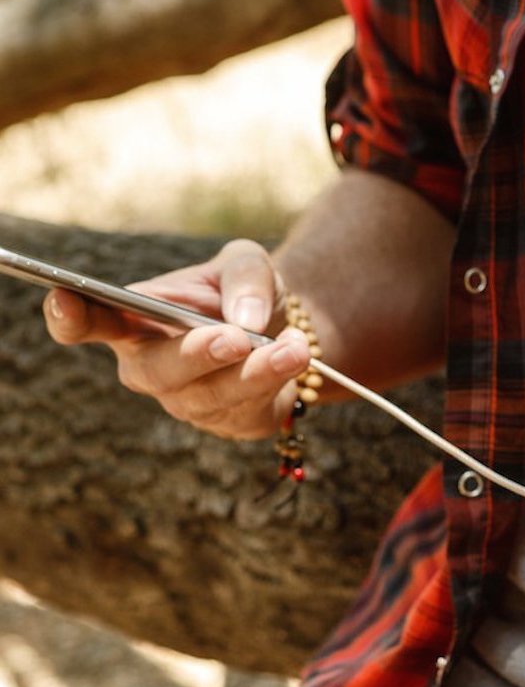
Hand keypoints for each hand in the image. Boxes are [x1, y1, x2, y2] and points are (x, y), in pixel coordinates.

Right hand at [43, 238, 310, 438]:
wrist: (288, 329)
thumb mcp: (247, 264)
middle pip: (157, 371)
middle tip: (234, 338)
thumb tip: (245, 320)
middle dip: (196, 355)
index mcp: (133, 318)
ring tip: (292, 347)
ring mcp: (186, 401)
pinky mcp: (226, 422)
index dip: (71, 316)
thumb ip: (245, 278)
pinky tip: (297, 356)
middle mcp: (150, 366)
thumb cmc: (244, 292)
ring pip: (212, 396)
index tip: (65, 300)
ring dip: (255, 372)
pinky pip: (247, 410)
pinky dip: (277, 382)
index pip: (90, 322)